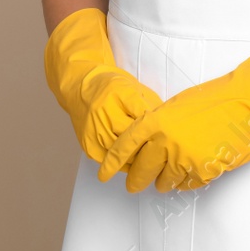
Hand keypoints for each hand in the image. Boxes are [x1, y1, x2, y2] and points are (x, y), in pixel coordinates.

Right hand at [44, 8, 163, 167]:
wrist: (79, 87)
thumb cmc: (112, 86)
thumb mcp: (134, 87)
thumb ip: (151, 104)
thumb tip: (170, 125)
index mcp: (119, 93)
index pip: (145, 117)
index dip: (160, 129)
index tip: (169, 135)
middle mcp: (104, 112)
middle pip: (135, 139)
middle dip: (151, 146)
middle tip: (164, 152)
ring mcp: (94, 130)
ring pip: (124, 156)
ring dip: (139, 159)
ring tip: (151, 159)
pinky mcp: (88, 145)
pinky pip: (112, 163)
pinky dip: (125, 164)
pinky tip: (133, 160)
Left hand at [100, 21, 249, 193]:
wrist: (249, 105)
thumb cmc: (215, 99)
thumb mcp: (178, 105)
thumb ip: (159, 123)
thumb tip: (147, 139)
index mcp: (156, 121)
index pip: (125, 146)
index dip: (111, 163)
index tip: (104, 174)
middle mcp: (167, 142)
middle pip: (141, 170)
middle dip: (135, 180)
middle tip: (131, 186)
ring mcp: (186, 158)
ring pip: (165, 181)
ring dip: (162, 183)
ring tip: (160, 184)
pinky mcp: (206, 171)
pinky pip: (187, 185)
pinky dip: (184, 184)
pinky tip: (183, 180)